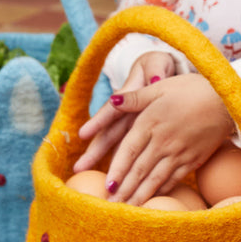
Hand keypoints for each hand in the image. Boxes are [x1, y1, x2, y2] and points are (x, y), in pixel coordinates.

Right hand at [74, 51, 176, 173]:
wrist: (161, 69)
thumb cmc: (160, 67)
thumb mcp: (159, 64)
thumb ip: (157, 70)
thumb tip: (155, 78)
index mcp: (130, 93)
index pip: (113, 109)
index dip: (99, 121)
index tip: (83, 134)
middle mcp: (126, 110)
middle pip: (109, 132)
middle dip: (94, 150)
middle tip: (79, 167)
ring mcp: (130, 121)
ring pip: (114, 142)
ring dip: (101, 158)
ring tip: (84, 174)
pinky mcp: (137, 130)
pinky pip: (128, 148)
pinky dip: (122, 161)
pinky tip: (116, 176)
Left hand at [92, 74, 234, 204]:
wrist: (228, 100)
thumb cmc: (193, 89)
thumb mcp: (161, 87)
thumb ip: (135, 97)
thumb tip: (112, 100)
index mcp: (151, 122)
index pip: (128, 151)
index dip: (116, 170)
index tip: (107, 186)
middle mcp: (163, 141)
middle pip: (139, 170)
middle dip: (123, 190)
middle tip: (110, 208)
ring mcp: (179, 152)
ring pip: (155, 179)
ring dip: (139, 196)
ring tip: (127, 210)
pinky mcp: (194, 159)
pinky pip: (174, 179)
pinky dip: (161, 190)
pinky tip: (152, 199)